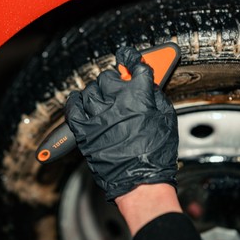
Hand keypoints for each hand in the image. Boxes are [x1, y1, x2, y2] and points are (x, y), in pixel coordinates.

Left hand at [65, 45, 178, 200]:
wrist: (141, 182)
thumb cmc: (156, 155)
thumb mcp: (167, 118)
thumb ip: (156, 96)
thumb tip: (147, 85)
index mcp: (140, 95)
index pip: (135, 65)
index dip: (132, 58)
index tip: (129, 57)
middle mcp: (116, 101)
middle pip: (109, 77)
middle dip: (116, 81)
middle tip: (121, 89)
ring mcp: (98, 116)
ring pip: (91, 90)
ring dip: (98, 92)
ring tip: (105, 99)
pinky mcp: (84, 131)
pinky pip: (73, 108)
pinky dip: (76, 102)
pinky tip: (81, 101)